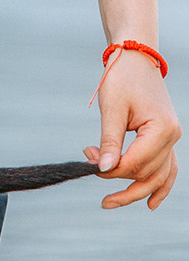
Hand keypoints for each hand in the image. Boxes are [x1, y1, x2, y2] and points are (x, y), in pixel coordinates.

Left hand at [84, 51, 180, 209]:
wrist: (135, 58)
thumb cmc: (122, 79)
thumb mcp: (112, 109)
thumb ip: (109, 141)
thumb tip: (102, 168)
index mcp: (161, 129)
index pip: (136, 162)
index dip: (111, 168)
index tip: (87, 162)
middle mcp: (172, 137)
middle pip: (146, 173)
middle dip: (117, 177)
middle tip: (90, 175)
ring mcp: (171, 139)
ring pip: (158, 176)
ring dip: (135, 189)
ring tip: (111, 202)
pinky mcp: (165, 138)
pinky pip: (167, 168)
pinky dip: (159, 185)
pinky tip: (150, 202)